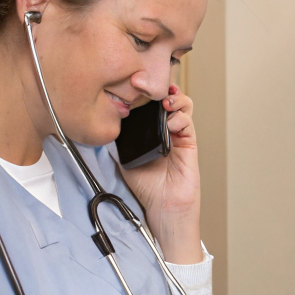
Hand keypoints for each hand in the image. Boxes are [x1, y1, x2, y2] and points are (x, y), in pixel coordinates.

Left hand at [118, 85, 202, 263]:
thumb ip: (118, 144)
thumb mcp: (124, 161)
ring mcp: (180, 137)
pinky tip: (171, 123)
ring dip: (176, 99)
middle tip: (154, 87)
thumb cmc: (147, 189)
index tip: (137, 85)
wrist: (163, 208)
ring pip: (184, 107)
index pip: (153, 106)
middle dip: (164, 89)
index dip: (148, 94)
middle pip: (171, 101)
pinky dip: (181, 118)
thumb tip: (104, 127)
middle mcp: (167, 132)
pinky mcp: (190, 145)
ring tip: (165, 102)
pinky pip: (188, 124)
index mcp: (152, 134)